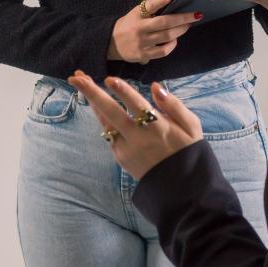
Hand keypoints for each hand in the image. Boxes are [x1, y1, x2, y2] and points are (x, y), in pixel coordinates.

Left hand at [71, 72, 203, 179]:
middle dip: (92, 93)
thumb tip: (156, 86)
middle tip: (76, 77)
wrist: (180, 188)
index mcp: (158, 128)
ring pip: (105, 122)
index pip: (137, 106)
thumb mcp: (191, 127)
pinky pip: (109, 132)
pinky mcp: (120, 156)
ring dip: (92, 102)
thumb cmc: (188, 151)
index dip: (123, 92)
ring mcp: (126, 148)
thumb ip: (174, 106)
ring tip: (80, 81)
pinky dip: (102, 116)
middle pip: (111, 113)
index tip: (109, 79)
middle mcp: (138, 138)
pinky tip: (97, 103)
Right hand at [112, 0, 198, 62]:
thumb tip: (172, 4)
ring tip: (187, 25)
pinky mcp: (143, 54)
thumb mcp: (135, 14)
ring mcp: (142, 42)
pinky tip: (175, 40)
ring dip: (181, 30)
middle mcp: (139, 28)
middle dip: (183, 18)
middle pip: (164, 22)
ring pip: (167, 36)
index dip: (160, 0)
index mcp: (137, 14)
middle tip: (196, 15)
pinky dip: (172, 45)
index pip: (149, 5)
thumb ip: (150, 10)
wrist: (110, 43)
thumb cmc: (128, 25)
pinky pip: (163, 51)